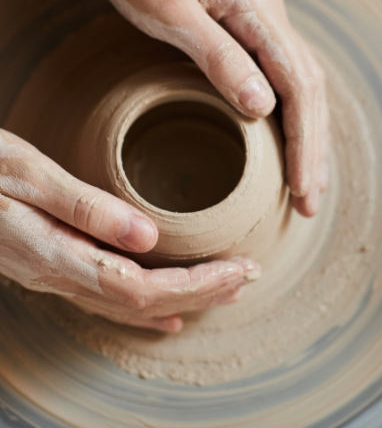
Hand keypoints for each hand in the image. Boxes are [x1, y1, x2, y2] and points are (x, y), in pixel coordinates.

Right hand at [0, 130, 259, 331]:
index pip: (142, 286)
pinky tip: (170, 313)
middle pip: (144, 301)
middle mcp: (60, 275)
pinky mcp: (56, 266)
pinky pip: (109, 298)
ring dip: (184, 298)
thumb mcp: (25, 174)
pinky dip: (147, 307)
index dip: (196, 284)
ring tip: (226, 290)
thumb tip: (147, 236)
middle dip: (203, 293)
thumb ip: (84, 207)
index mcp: (57, 254)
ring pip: (130, 304)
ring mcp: (56, 276)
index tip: (241, 268)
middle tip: (250, 276)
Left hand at [77, 0, 329, 216]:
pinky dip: (292, 112)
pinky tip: (290, 136)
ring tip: (309, 181)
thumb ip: (220, 58)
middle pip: (310, 89)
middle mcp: (272, 12)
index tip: (303, 189)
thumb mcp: (170, 12)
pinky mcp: (248, 22)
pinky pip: (284, 72)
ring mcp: (263, 16)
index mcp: (258, 8)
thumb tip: (263, 108)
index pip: (298, 86)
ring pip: (303, 83)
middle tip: (312, 202)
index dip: (304, 143)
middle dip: (313, 149)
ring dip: (308, 135)